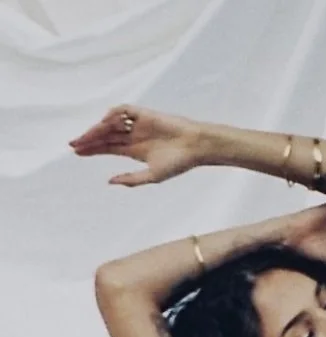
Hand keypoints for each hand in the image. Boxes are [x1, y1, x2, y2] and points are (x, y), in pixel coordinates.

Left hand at [69, 104, 201, 185]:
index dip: (92, 149)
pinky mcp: (144, 113)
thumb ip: (131, 179)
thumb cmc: (178, 163)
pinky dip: (112, 114)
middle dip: (89, 139)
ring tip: (85, 137)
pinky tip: (104, 123)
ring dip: (98, 129)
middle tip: (73, 144)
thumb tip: (109, 181)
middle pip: (106, 135)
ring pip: (111, 123)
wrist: (195, 146)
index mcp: (135, 151)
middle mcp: (134, 136)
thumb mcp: (152, 176)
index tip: (76, 151)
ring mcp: (138, 124)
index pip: (108, 148)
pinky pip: (123, 110)